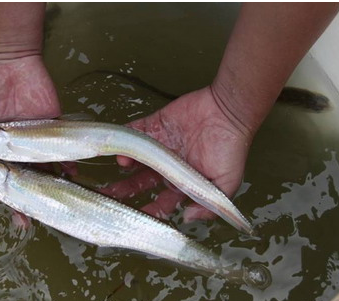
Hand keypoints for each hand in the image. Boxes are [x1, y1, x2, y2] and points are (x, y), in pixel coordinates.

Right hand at [0, 55, 60, 218]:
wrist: (11, 60)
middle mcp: (12, 150)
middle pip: (15, 181)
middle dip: (18, 202)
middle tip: (21, 222)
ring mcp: (33, 142)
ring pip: (39, 173)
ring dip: (43, 192)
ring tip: (45, 211)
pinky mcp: (52, 132)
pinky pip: (60, 153)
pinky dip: (66, 166)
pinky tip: (69, 178)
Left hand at [107, 86, 252, 221]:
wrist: (229, 113)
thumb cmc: (230, 149)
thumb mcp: (226, 183)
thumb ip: (208, 205)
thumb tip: (188, 219)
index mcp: (183, 182)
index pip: (162, 201)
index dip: (149, 209)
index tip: (135, 216)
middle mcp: (168, 165)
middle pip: (141, 181)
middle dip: (125, 189)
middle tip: (107, 195)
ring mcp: (160, 145)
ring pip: (136, 158)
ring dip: (125, 162)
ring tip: (120, 164)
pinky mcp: (155, 125)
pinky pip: (135, 132)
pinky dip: (125, 137)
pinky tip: (120, 144)